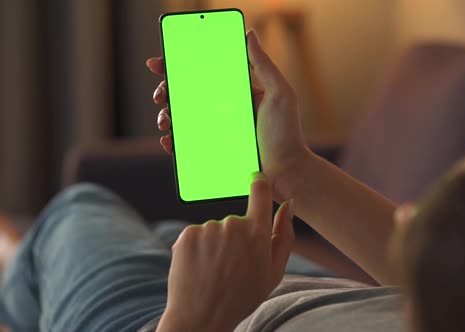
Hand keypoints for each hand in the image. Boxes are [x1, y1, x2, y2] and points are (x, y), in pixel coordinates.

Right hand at [146, 30, 307, 197]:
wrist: (287, 171)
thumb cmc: (287, 134)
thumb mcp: (280, 94)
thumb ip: (264, 65)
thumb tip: (249, 35)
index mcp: (237, 91)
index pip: (205, 73)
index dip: (180, 66)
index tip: (161, 64)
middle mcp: (224, 109)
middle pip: (188, 94)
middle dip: (167, 91)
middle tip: (160, 95)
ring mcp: (217, 131)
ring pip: (184, 118)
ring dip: (167, 116)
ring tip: (166, 120)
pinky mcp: (214, 151)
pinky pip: (188, 145)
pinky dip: (174, 142)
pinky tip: (169, 141)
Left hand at [156, 172, 294, 331]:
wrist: (201, 317)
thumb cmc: (243, 296)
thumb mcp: (274, 271)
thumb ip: (284, 235)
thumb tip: (289, 204)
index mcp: (257, 232)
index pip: (260, 189)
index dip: (259, 182)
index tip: (256, 179)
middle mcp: (232, 224)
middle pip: (237, 220)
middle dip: (236, 238)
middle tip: (233, 266)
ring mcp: (207, 229)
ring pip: (216, 229)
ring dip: (216, 245)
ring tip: (215, 271)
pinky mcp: (186, 235)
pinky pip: (197, 235)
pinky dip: (199, 249)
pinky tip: (200, 269)